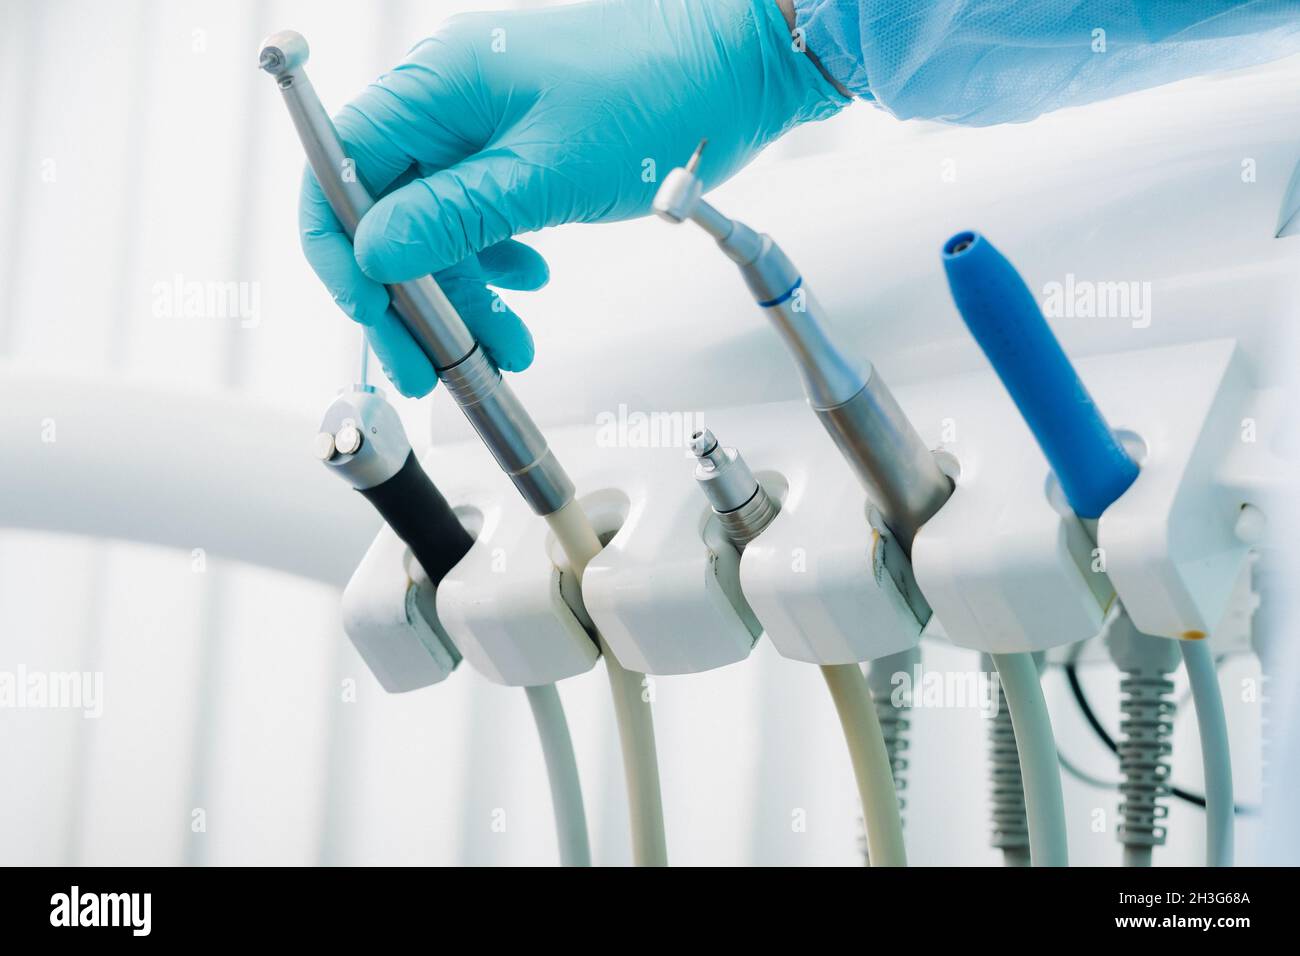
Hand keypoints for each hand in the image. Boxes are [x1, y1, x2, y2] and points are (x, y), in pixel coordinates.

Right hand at [300, 0, 844, 396]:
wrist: (736, 68)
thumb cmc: (659, 97)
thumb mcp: (547, 176)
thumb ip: (454, 217)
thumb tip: (372, 253)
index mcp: (436, 86)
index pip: (340, 168)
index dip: (340, 249)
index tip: (370, 312)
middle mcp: (448, 102)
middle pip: (388, 211)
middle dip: (410, 296)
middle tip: (428, 368)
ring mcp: (484, 126)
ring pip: (439, 226)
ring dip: (465, 294)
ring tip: (504, 346)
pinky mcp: (520, 149)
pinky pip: (482, 216)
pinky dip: (498, 263)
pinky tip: (527, 287)